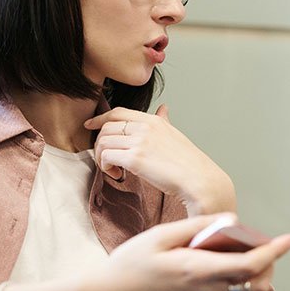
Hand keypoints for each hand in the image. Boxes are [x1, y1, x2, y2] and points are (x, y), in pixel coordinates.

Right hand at [75, 214, 289, 290]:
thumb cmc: (129, 265)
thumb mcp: (160, 236)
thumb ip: (197, 228)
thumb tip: (232, 220)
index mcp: (198, 271)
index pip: (250, 264)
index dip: (274, 252)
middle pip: (255, 282)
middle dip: (268, 263)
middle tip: (264, 243)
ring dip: (256, 277)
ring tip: (248, 255)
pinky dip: (242, 288)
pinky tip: (231, 272)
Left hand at [85, 105, 235, 213]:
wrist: (199, 180)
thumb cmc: (189, 163)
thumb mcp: (175, 135)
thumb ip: (164, 121)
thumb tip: (163, 109)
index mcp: (153, 121)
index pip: (118, 112)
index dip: (100, 118)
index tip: (90, 125)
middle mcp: (145, 128)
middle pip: (106, 127)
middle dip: (100, 143)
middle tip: (107, 159)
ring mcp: (140, 142)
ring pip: (103, 142)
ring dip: (102, 157)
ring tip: (113, 169)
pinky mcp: (135, 159)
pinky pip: (106, 157)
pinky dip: (106, 166)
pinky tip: (117, 174)